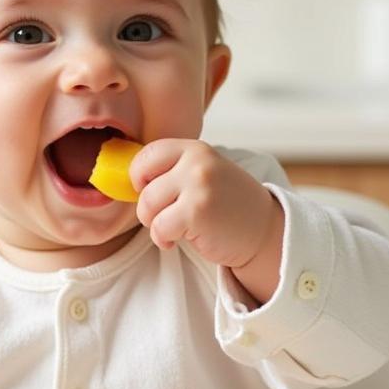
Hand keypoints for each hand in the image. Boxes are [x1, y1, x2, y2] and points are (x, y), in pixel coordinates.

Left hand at [131, 140, 283, 298]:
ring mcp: (198, 186)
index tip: (149, 191)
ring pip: (147, 207)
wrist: (263, 230)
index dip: (139, 176)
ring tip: (174, 228)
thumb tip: (125, 179)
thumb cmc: (226, 204)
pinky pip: (159, 228)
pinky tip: (179, 240)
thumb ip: (173, 170)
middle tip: (165, 216)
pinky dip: (163, 240)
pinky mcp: (197, 212)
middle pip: (143, 185)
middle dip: (147, 207)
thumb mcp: (203, 173)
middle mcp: (197, 162)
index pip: (146, 154)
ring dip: (155, 225)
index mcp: (195, 148)